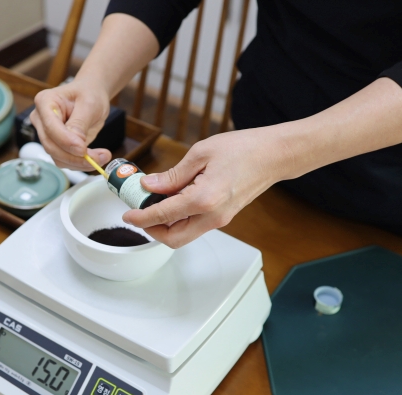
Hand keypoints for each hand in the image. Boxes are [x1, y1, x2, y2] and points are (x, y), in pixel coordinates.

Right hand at [30, 80, 112, 169]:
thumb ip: (80, 124)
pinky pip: (64, 160)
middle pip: (51, 145)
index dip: (66, 141)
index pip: (51, 127)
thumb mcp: (89, 104)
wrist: (91, 95)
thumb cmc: (89, 94)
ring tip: (102, 157)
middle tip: (98, 158)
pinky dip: (80, 163)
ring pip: (57, 157)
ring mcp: (46, 134)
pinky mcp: (56, 145)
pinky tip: (95, 157)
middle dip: (75, 156)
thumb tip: (76, 145)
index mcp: (45, 102)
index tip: (83, 149)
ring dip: (80, 162)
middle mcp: (41, 119)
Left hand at [122, 127, 297, 247]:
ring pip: (183, 235)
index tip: (128, 213)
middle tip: (139, 211)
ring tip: (154, 203)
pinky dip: (178, 220)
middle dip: (151, 229)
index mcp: (204, 199)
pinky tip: (172, 201)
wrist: (274, 155)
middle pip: (172, 239)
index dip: (141, 216)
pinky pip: (194, 226)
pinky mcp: (223, 217)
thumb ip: (172, 175)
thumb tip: (149, 186)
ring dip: (165, 226)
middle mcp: (212, 216)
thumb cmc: (244, 149)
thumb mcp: (200, 154)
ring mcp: (220, 220)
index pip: (163, 215)